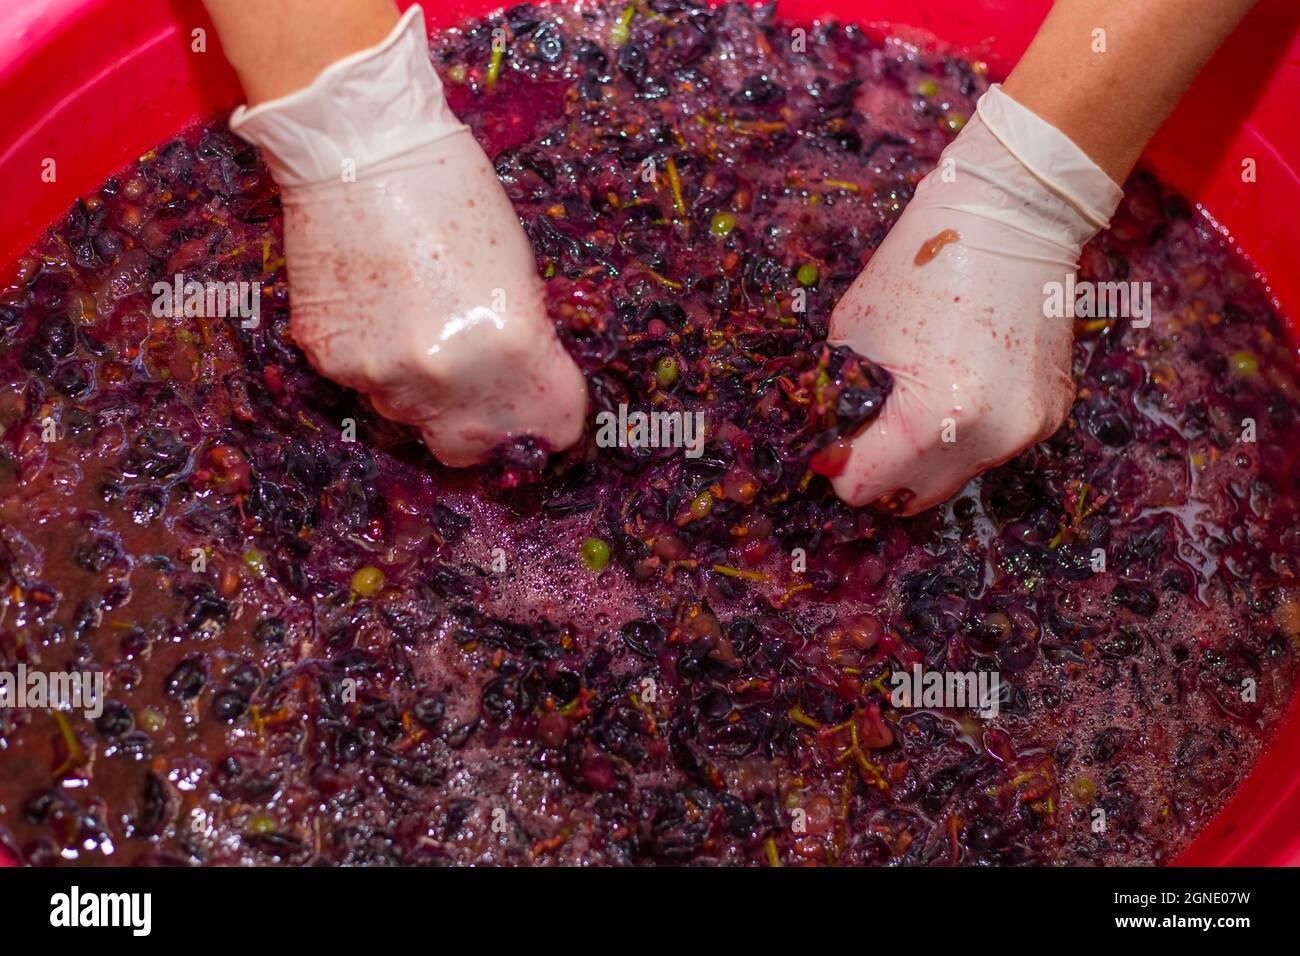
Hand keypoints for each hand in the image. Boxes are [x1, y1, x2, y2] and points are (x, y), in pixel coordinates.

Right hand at [228, 5, 586, 465]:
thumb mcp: (519, 271)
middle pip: (473, 449)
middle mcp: (447, 377)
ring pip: (411, 421)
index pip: (553, 430)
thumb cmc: (453, 190)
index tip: (545, 400)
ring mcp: (381, 375)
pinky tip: (376, 312)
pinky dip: (376, 364)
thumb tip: (517, 390)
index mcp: (513, 349)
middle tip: (483, 389)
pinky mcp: (330, 361)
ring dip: (424, 394)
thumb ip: (524, 343)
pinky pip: (365, 387)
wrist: (353, 147)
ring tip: (418, 325)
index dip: (553, 415)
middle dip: (484, 429)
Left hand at [827, 85, 1121, 513]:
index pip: (868, 485)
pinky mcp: (1054, 409)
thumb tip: (836, 443)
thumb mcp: (855, 328)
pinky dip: (967, 430)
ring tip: (910, 404)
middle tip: (864, 437)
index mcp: (936, 417)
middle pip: (916, 495)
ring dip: (926, 454)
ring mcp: (1030, 427)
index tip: (832, 446)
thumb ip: (841, 393)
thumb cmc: (925, 258)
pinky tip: (955, 385)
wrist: (1017, 211)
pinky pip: (994, 444)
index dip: (841, 469)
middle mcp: (992, 436)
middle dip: (883, 472)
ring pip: (958, 472)